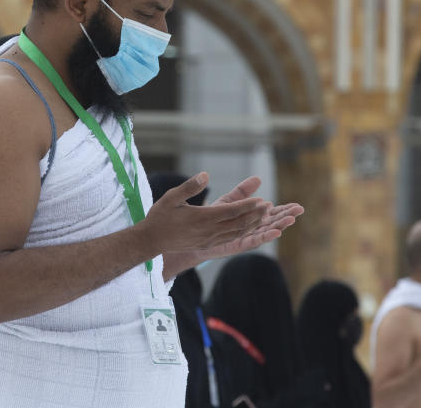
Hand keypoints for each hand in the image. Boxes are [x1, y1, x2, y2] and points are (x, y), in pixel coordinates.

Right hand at [140, 173, 269, 253]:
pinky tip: (248, 228)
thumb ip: (190, 186)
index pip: (231, 211)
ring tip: (264, 216)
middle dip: (255, 215)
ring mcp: (209, 240)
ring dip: (252, 224)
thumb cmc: (160, 216)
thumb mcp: (172, 197)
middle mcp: (209, 231)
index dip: (248, 206)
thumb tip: (206, 175)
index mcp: (202, 218)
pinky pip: (230, 239)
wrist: (151, 241)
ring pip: (236, 233)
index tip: (261, 200)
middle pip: (238, 223)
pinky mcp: (207, 245)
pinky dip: (243, 233)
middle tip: (269, 206)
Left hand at [195, 176, 303, 261]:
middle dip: (286, 217)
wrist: (195, 234)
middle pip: (272, 223)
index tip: (297, 206)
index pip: (272, 214)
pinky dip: (265, 236)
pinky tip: (276, 232)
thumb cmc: (213, 217)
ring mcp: (246, 237)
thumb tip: (258, 178)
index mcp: (252, 218)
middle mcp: (252, 229)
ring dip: (279, 226)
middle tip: (299, 210)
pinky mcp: (238, 245)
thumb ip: (243, 191)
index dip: (284, 210)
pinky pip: (253, 241)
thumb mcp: (230, 201)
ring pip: (266, 231)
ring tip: (291, 220)